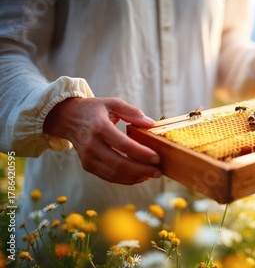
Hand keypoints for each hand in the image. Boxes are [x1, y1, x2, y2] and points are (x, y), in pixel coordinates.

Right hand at [43, 97, 161, 184]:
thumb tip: (150, 123)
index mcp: (99, 127)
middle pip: (119, 163)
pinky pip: (108, 176)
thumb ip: (132, 112)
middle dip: (142, 170)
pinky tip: (139, 176)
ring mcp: (88, 157)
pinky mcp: (87, 165)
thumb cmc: (93, 110)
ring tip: (151, 174)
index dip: (141, 153)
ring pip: (114, 173)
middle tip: (158, 171)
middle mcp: (91, 145)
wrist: (68, 118)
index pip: (123, 144)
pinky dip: (125, 179)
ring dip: (135, 177)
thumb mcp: (112, 103)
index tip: (157, 157)